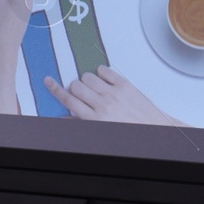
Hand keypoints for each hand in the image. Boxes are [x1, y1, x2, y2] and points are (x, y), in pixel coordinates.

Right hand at [44, 65, 187, 125]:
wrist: (155, 130)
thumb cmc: (131, 133)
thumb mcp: (102, 132)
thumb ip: (81, 123)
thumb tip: (64, 117)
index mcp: (94, 118)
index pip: (68, 100)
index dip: (56, 89)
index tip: (49, 82)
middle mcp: (102, 104)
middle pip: (76, 86)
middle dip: (75, 88)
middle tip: (81, 92)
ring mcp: (114, 93)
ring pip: (88, 76)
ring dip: (88, 80)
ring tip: (95, 88)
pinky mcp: (125, 84)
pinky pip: (105, 70)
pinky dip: (102, 73)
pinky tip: (105, 80)